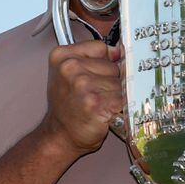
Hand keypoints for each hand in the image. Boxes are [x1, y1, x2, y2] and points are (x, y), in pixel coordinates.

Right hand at [42, 40, 123, 156]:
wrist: (60, 135)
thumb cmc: (67, 106)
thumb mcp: (70, 74)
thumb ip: (93, 58)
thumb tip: (119, 52)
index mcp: (62, 56)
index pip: (101, 48)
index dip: (105, 62)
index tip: (98, 76)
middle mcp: (70, 68)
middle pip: (113, 66)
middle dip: (110, 81)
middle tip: (94, 95)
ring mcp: (83, 85)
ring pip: (120, 83)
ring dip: (116, 96)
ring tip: (99, 105)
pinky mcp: (96, 103)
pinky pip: (123, 99)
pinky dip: (120, 108)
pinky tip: (106, 113)